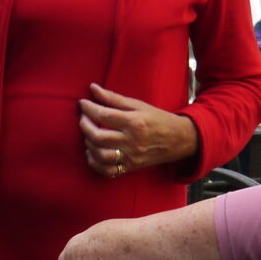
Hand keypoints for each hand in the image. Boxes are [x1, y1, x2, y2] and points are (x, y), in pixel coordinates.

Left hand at [78, 84, 198, 178]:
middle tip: (83, 118)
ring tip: (88, 135)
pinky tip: (92, 152)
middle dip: (85, 126)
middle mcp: (132, 141)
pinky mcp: (130, 168)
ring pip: (100, 155)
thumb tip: (92, 88)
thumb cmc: (157, 119)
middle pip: (98, 137)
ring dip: (88, 144)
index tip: (83, 103)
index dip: (89, 108)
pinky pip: (107, 171)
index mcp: (135, 122)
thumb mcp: (138, 105)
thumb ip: (113, 98)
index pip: (104, 115)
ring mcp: (131, 157)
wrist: (178, 139)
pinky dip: (95, 163)